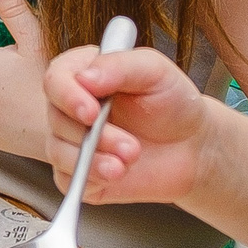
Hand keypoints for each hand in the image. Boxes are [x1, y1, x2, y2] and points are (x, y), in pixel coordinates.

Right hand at [42, 41, 216, 204]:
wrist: (193, 147)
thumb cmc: (173, 103)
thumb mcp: (154, 71)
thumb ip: (119, 66)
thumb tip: (84, 78)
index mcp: (81, 74)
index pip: (55, 82)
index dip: (68, 97)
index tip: (92, 113)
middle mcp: (70, 107)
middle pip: (56, 120)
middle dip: (95, 137)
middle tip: (131, 147)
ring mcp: (71, 141)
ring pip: (58, 152)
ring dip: (93, 161)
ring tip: (129, 161)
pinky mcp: (78, 172)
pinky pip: (68, 181)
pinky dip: (91, 180)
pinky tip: (116, 174)